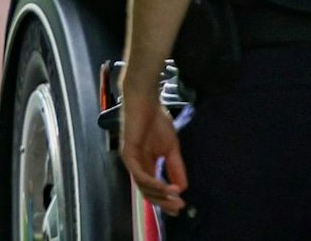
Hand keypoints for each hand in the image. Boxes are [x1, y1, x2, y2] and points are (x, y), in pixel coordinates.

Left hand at [120, 91, 187, 215]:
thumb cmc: (157, 121)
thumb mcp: (172, 148)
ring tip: (176, 196)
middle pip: (148, 193)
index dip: (166, 200)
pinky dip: (154, 182)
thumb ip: (176, 167)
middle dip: (163, 202)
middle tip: (178, 208)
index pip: (154, 189)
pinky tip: (167, 186)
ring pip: (144, 186)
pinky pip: (140, 174)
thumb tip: (183, 187)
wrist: (146, 101)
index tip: (180, 207)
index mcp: (146, 166)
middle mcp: (137, 167)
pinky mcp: (128, 155)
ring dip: (161, 194)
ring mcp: (131, 162)